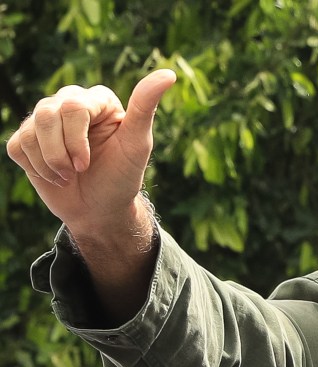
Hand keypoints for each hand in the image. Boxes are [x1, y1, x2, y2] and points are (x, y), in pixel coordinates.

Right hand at [6, 70, 175, 233]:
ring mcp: (46, 120)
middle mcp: (69, 102)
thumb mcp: (138, 143)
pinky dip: (35, 168)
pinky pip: (17, 147)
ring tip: (68, 175)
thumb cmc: (123, 175)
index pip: (73, 107)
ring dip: (49, 162)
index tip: (88, 163)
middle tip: (79, 171)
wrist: (100, 208)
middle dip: (61, 153)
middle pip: (46, 115)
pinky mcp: (27, 139)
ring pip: (30, 131)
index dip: (76, 140)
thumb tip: (168, 74)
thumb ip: (145, 107)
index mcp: (98, 99)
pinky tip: (54, 175)